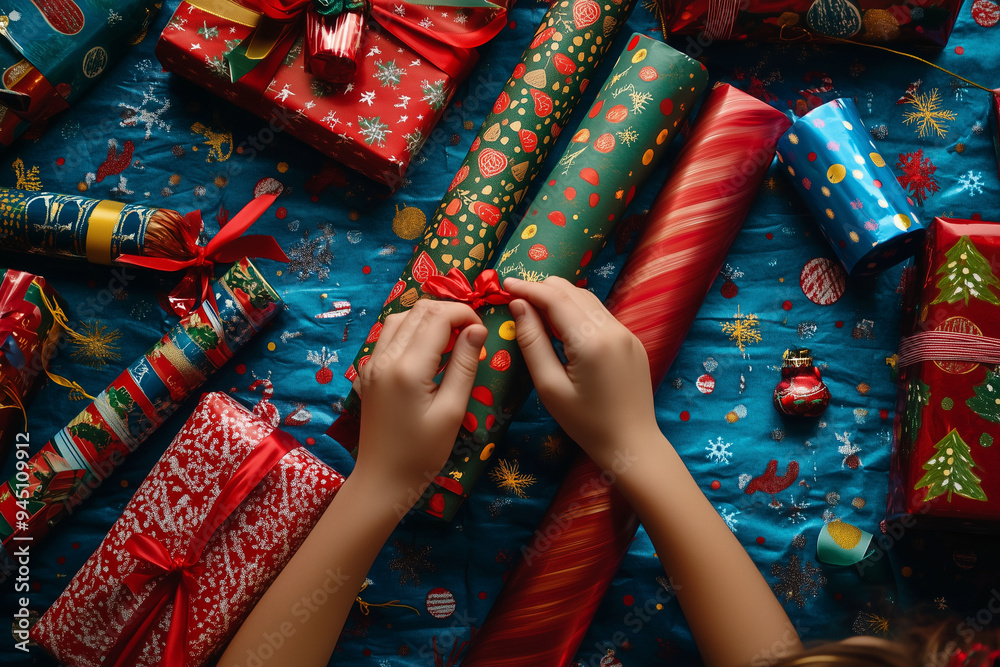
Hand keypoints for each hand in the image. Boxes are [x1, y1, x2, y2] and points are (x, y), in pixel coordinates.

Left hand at [353, 299, 486, 499]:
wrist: (383, 479)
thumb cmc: (422, 452)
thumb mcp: (452, 411)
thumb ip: (464, 366)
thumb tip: (478, 329)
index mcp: (407, 368)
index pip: (437, 317)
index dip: (464, 314)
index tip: (482, 331)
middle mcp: (384, 358)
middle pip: (418, 311)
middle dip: (448, 313)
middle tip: (471, 333)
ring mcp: (371, 363)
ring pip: (401, 317)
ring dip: (428, 319)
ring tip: (451, 338)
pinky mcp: (368, 371)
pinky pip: (389, 335)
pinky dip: (411, 330)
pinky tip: (428, 349)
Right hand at [505, 277, 658, 470]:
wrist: (631, 443)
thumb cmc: (585, 423)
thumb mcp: (550, 387)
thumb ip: (532, 342)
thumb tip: (518, 306)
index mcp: (591, 341)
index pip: (555, 298)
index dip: (528, 287)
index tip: (505, 283)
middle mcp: (613, 329)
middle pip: (572, 291)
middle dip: (543, 289)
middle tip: (516, 296)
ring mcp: (627, 333)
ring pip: (588, 299)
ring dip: (560, 297)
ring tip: (535, 307)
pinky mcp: (632, 341)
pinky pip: (600, 314)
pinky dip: (577, 310)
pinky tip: (562, 324)